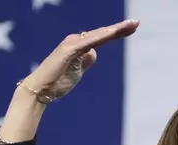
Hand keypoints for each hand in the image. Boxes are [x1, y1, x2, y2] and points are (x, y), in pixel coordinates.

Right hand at [20, 19, 138, 100]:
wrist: (41, 89)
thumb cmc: (57, 81)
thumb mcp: (78, 71)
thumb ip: (85, 61)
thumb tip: (93, 53)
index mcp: (79, 45)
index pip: (102, 38)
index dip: (117, 33)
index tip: (132, 29)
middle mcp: (76, 41)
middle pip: (103, 34)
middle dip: (120, 28)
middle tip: (136, 23)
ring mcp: (73, 44)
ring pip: (99, 35)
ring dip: (115, 30)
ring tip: (131, 25)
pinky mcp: (70, 50)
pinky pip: (90, 42)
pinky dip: (102, 37)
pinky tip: (114, 33)